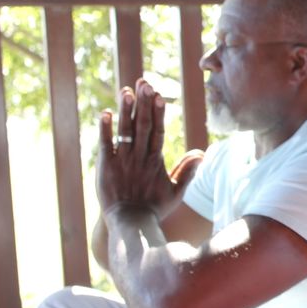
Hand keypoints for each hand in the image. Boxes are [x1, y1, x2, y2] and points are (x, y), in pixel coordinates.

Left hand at [96, 79, 202, 219]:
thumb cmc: (154, 209)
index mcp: (156, 161)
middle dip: (144, 103)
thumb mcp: (175, 192)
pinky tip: (105, 113)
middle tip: (144, 83)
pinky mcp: (106, 167)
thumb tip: (201, 154)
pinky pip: (106, 144)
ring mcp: (123, 161)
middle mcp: (140, 158)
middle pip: (143, 125)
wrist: (130, 224)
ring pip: (125, 131)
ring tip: (127, 91)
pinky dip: (105, 129)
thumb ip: (187, 172)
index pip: (158, 131)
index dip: (158, 112)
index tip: (159, 95)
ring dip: (126, 110)